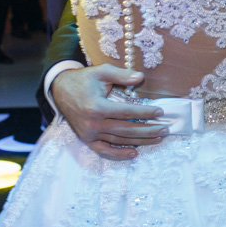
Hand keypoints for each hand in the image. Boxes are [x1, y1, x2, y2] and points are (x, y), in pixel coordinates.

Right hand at [50, 64, 166, 159]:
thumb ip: (122, 75)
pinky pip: (104, 151)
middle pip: (126, 130)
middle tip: (165, 129)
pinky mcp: (87, 140)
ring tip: (157, 139)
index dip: (145, 113)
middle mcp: (93, 123)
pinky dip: (119, 155)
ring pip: (119, 141)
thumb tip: (141, 77)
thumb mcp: (102, 72)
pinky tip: (134, 153)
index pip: (127, 112)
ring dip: (140, 141)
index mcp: (97, 106)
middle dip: (148, 130)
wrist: (60, 91)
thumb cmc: (84, 80)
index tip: (160, 112)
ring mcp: (89, 134)